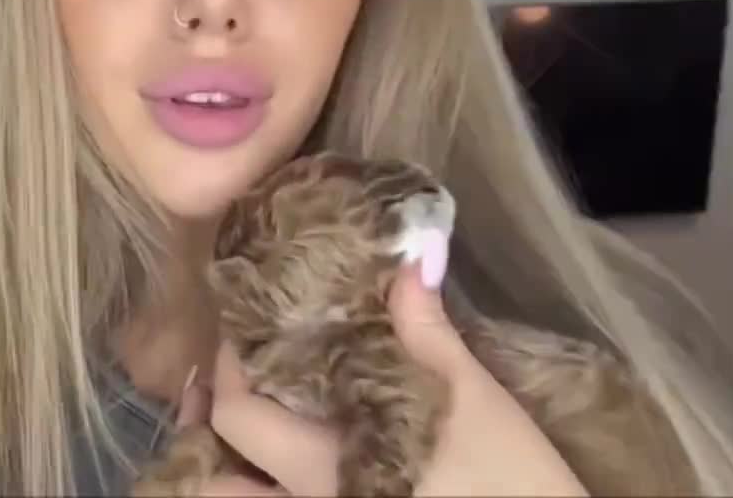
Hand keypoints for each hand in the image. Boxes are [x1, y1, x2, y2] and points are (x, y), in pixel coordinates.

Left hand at [179, 255, 589, 495]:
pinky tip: (298, 448)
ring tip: (253, 415)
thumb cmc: (509, 481)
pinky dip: (271, 480)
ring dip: (235, 462)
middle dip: (225, 407)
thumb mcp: (472, 400)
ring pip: (243, 497)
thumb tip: (411, 258)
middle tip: (247, 362)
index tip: (244, 325)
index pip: (238, 412)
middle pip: (223, 462)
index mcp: (322, 464)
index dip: (228, 364)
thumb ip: (427, 331)